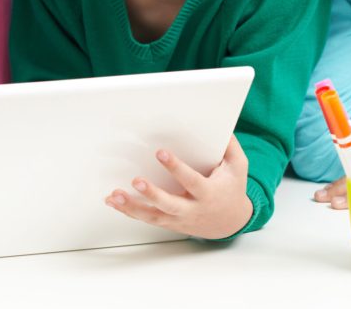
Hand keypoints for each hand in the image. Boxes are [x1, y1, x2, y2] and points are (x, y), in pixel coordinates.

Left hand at [105, 136, 252, 239]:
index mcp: (208, 193)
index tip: (160, 153)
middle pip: (169, 205)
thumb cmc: (232, 189)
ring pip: (153, 216)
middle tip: (136, 181)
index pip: (191, 180)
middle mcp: (192, 209)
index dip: (176, 168)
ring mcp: (179, 219)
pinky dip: (129, 211)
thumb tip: (222, 126)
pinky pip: (147, 218)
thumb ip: (230, 147)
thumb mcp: (238, 167)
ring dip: (132, 206)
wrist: (231, 222)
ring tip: (114, 195)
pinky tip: (113, 201)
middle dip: (152, 194)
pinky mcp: (169, 223)